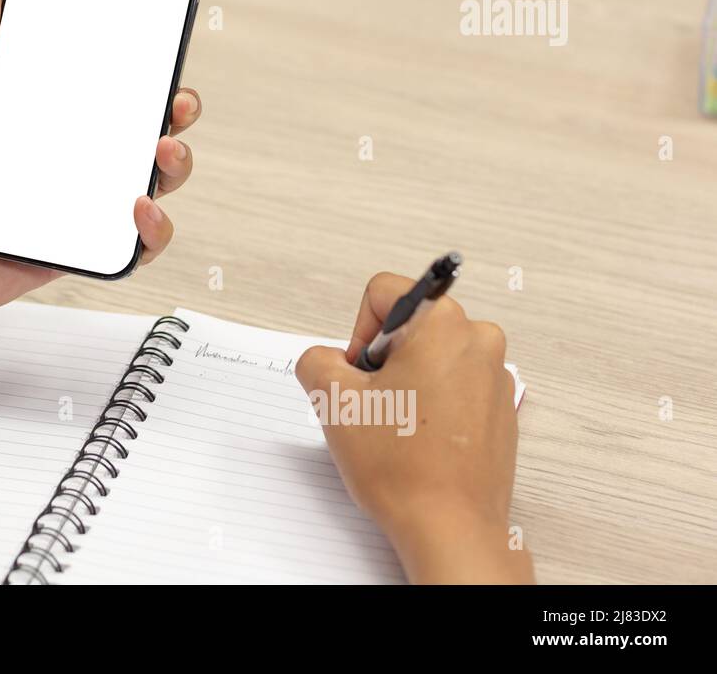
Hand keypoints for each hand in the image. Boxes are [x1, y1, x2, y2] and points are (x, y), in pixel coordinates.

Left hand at [0, 0, 201, 330]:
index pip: (102, 91)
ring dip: (174, 169)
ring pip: (148, 187)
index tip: (161, 52)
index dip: (142, 73)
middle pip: (140, 134)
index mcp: (36, 123)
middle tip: (175, 105)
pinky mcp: (69, 253)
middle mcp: (62, 162)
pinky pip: (128, 247)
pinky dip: (150, 232)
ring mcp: (70, 208)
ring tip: (161, 154)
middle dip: (174, 115)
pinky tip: (138, 211)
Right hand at [295, 273, 532, 582]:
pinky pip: (456, 385)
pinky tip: (421, 440)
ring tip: (399, 426)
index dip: (359, 332)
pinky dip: (433, 403)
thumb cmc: (403, 467)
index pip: (383, 293)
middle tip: (376, 404)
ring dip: (409, 382)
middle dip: (385, 359)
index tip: (361, 372)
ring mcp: (496, 376)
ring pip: (433, 356)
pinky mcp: (502, 408)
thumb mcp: (333, 401)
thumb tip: (327, 360)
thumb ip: (316, 360)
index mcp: (443, 324)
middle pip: (410, 325)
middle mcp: (479, 340)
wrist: (449, 526)